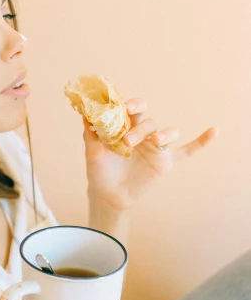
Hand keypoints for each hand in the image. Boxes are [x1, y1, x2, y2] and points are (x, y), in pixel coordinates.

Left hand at [83, 98, 219, 211]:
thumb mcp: (92, 151)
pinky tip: (214, 131)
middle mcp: (143, 133)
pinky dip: (201, 142)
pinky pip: (187, 151)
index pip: (134, 109)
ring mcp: (156, 147)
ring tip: (155, 141)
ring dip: (164, 134)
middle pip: (149, 121)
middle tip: (127, 142)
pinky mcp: (166, 162)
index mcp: (126, 126)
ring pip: (168, 132)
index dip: (133, 105)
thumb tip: (84, 112)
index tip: (126, 108)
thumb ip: (91, 132)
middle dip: (140, 128)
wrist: (107, 195)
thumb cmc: (99, 170)